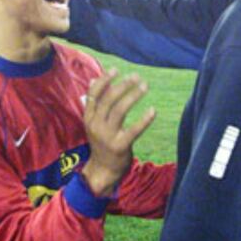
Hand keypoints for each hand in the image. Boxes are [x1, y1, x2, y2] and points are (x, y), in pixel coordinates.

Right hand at [82, 69, 155, 195]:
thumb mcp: (93, 122)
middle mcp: (96, 125)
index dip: (104, 80)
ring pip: (120, 111)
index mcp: (88, 118)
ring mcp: (107, 136)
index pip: (94, 94)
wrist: (102, 170)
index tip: (115, 70)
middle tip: (136, 76)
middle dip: (122, 85)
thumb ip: (94, 103)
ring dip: (133, 96)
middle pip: (108, 100)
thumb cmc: (101, 142)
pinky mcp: (120, 146)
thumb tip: (92, 80)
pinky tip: (153, 110)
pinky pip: (133, 130)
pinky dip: (144, 120)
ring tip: (144, 86)